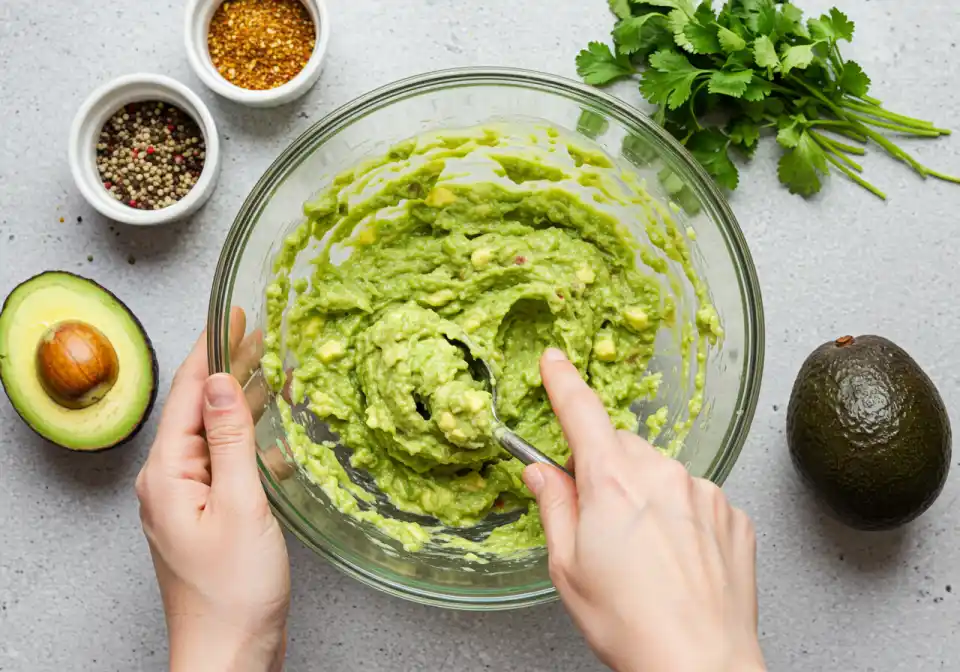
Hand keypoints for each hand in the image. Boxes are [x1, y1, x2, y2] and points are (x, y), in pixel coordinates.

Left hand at [136, 309, 289, 671]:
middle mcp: (170, 481)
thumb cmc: (233, 591)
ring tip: (271, 366)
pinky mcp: (208, 516)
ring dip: (242, 400)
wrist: (229, 654)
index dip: (210, 348)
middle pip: (199, 409)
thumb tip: (219, 381)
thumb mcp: (240, 504)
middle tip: (260, 330)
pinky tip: (273, 428)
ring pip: (216, 434)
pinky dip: (250, 438)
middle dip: (229, 367)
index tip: (231, 313)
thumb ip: (231, 439)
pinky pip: (226, 462)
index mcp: (167, 473)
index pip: (186, 394)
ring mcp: (188, 499)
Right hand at [524, 349, 762, 671]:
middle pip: (619, 447)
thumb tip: (542, 472)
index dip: (563, 382)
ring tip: (644, 554)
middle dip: (604, 470)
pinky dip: (680, 515)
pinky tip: (675, 558)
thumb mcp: (568, 568)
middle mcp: (661, 475)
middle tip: (599, 523)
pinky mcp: (731, 513)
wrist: (700, 663)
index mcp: (612, 483)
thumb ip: (554, 506)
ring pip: (659, 471)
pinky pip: (694, 496)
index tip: (554, 361)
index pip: (580, 412)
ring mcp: (703, 492)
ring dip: (645, 494)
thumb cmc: (630, 625)